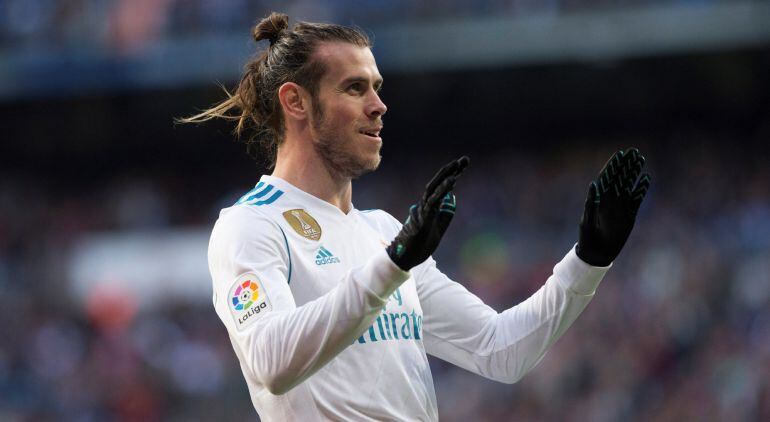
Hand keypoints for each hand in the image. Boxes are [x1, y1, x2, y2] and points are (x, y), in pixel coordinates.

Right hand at [387, 156, 469, 270]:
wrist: (405, 258)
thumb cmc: (419, 245)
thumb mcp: (438, 229)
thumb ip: (445, 215)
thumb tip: (452, 198)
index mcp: (428, 207)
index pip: (441, 188)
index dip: (451, 176)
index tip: (462, 166)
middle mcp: (424, 205)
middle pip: (438, 183)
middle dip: (451, 170)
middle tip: (464, 159)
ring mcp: (422, 210)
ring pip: (434, 188)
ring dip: (447, 175)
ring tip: (458, 164)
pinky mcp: (423, 217)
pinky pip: (434, 200)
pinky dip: (443, 189)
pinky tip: (452, 180)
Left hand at [576, 148, 650, 265]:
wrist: (597, 254)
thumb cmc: (588, 237)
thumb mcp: (588, 220)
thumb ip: (591, 203)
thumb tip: (594, 184)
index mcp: (599, 198)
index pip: (607, 178)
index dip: (613, 166)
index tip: (619, 154)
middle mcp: (610, 200)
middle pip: (619, 178)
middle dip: (626, 165)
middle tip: (634, 152)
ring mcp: (620, 206)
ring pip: (629, 185)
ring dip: (634, 173)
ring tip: (640, 160)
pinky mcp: (629, 215)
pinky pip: (636, 198)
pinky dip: (641, 189)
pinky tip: (646, 179)